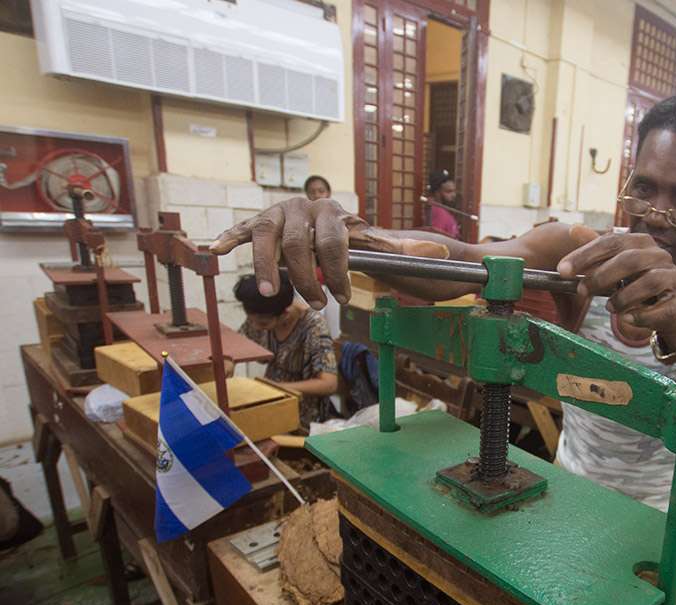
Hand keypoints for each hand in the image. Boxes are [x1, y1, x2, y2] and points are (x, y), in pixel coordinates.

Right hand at [210, 197, 448, 307]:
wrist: (345, 223)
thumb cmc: (364, 241)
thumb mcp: (384, 246)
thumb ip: (401, 251)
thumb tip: (437, 251)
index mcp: (336, 212)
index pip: (333, 243)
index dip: (337, 272)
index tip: (341, 297)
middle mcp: (306, 206)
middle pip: (298, 245)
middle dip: (305, 279)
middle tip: (317, 304)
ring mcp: (281, 212)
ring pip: (267, 237)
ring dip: (264, 267)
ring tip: (270, 294)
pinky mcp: (263, 221)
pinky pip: (244, 228)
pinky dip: (231, 237)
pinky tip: (216, 248)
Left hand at [556, 232, 675, 347]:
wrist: (668, 308)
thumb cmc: (637, 283)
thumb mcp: (615, 265)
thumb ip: (596, 249)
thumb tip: (573, 229)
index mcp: (641, 242)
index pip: (611, 242)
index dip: (585, 255)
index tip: (563, 270)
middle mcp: (659, 255)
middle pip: (630, 260)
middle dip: (601, 276)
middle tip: (582, 291)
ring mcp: (673, 277)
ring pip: (649, 281)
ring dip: (624, 297)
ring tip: (610, 308)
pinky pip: (663, 308)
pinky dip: (643, 315)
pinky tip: (628, 319)